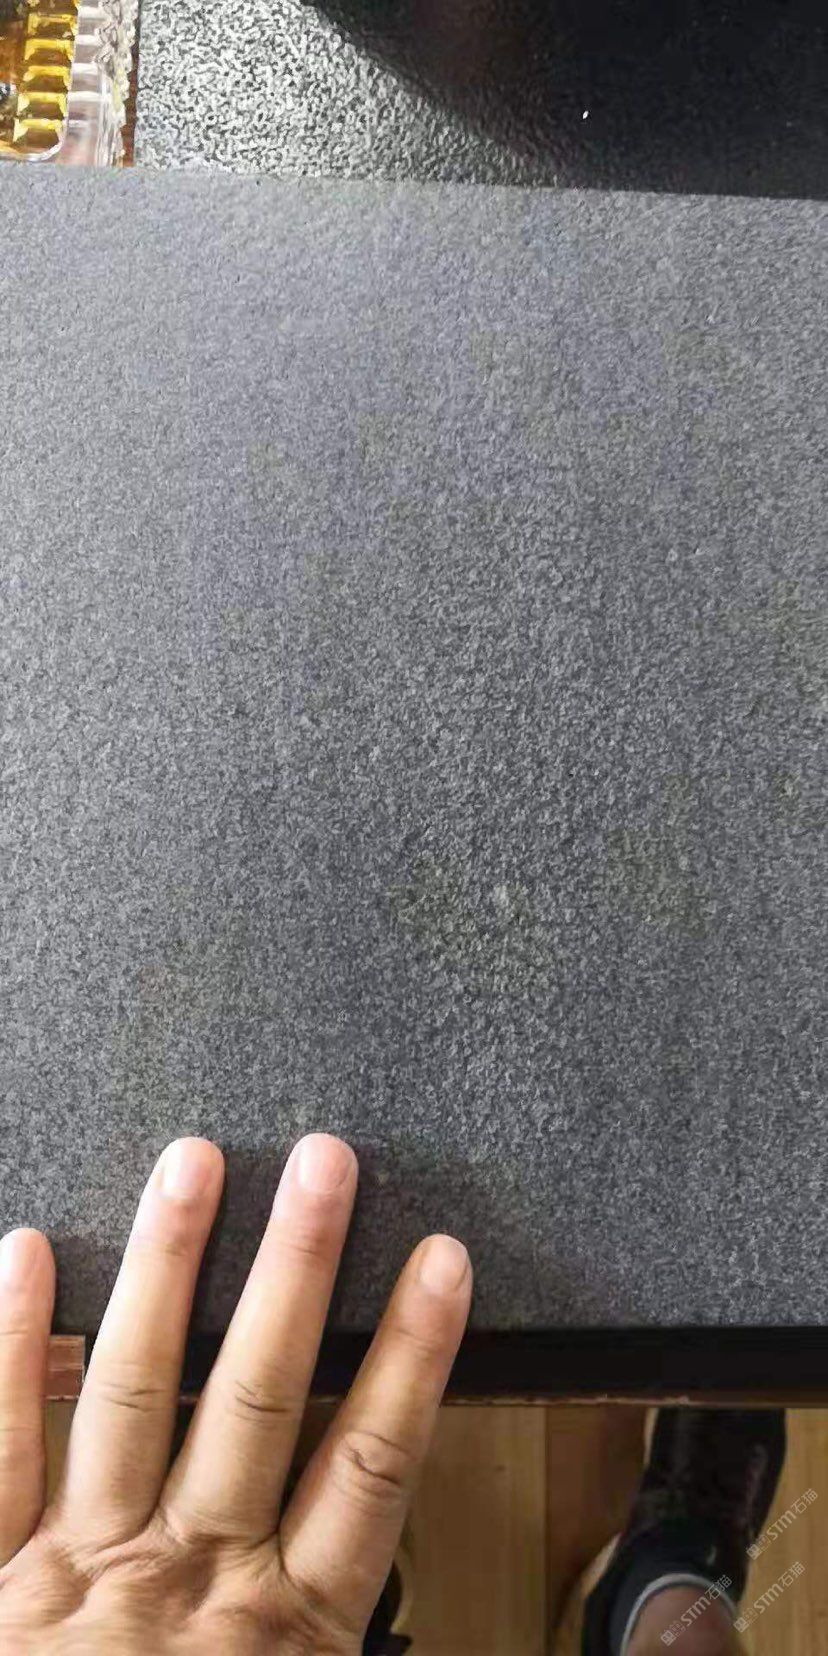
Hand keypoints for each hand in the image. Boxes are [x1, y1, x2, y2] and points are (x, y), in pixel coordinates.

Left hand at [0, 1135, 471, 1652]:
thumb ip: (344, 1643)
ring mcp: (77, 1570)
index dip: (413, 1357)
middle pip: (258, 1397)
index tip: (442, 1262)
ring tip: (193, 1168)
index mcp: (276, 1638)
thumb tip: (481, 1636)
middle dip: (295, 1271)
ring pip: (130, 1390)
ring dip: (165, 1270)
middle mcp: (183, 1584)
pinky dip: (9, 1345)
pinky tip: (24, 1255)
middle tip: (324, 1164)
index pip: (371, 1470)